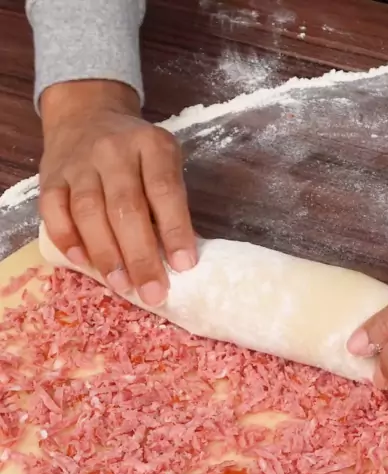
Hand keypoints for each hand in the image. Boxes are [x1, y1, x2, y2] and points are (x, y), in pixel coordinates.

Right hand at [39, 80, 196, 306]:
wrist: (86, 115)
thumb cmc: (134, 154)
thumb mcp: (161, 163)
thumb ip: (167, 203)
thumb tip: (175, 260)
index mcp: (151, 145)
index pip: (164, 190)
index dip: (175, 230)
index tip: (184, 266)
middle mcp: (113, 151)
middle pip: (126, 207)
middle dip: (141, 256)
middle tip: (153, 292)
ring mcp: (79, 164)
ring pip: (89, 212)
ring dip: (106, 254)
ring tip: (121, 285)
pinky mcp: (50, 177)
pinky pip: (54, 211)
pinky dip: (67, 239)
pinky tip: (83, 263)